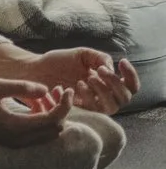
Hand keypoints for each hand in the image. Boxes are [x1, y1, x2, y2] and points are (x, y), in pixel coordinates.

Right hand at [0, 77, 76, 146]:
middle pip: (55, 130)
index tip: (67, 90)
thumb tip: (46, 89)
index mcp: (15, 127)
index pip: (53, 120)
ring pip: (47, 134)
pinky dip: (42, 121)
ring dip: (52, 116)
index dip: (65, 105)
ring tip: (45, 95)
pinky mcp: (10, 142)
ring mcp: (14, 143)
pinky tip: (34, 104)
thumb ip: (21, 87)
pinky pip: (36, 135)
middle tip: (56, 90)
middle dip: (60, 110)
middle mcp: (17, 140)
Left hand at [10, 47, 139, 115]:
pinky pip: (94, 111)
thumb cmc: (59, 62)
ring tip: (89, 77)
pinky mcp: (80, 113)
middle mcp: (104, 97)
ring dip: (104, 91)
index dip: (131, 75)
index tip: (122, 61)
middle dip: (116, 83)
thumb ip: (100, 58)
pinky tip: (78, 84)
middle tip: (100, 71)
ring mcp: (93, 106)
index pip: (131, 85)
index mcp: (108, 82)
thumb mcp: (82, 55)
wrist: (36, 69)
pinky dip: (90, 97)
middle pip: (125, 98)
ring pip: (113, 107)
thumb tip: (112, 68)